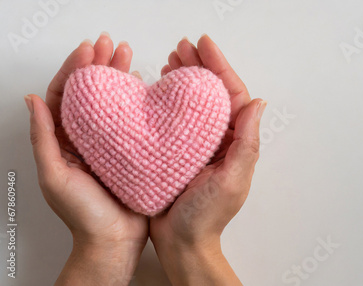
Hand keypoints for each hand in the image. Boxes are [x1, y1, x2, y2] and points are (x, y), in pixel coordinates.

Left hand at [26, 33, 147, 285]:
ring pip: (112, 101)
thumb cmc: (83, 215)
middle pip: (90, 92)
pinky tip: (143, 84)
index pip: (65, 95)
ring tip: (128, 54)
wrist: (114, 240)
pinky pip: (132, 119)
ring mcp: (110, 142)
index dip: (75, 70)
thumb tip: (33, 100)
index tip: (88, 50)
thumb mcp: (54, 176)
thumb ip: (44, 138)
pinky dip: (136, 99)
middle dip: (98, 65)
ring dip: (118, 76)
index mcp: (64, 141)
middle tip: (110, 44)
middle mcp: (86, 137)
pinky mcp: (131, 150)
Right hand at [150, 35, 265, 284]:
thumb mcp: (232, 179)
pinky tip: (160, 87)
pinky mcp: (178, 149)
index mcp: (235, 142)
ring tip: (170, 60)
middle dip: (200, 66)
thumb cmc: (208, 217)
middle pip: (213, 93)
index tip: (204, 45)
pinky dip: (169, 99)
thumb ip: (247, 142)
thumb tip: (258, 103)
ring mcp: (198, 143)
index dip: (220, 67)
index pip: (232, 95)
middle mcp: (219, 138)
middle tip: (182, 47)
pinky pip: (176, 117)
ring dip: (184, 78)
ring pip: (194, 101)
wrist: (182, 242)